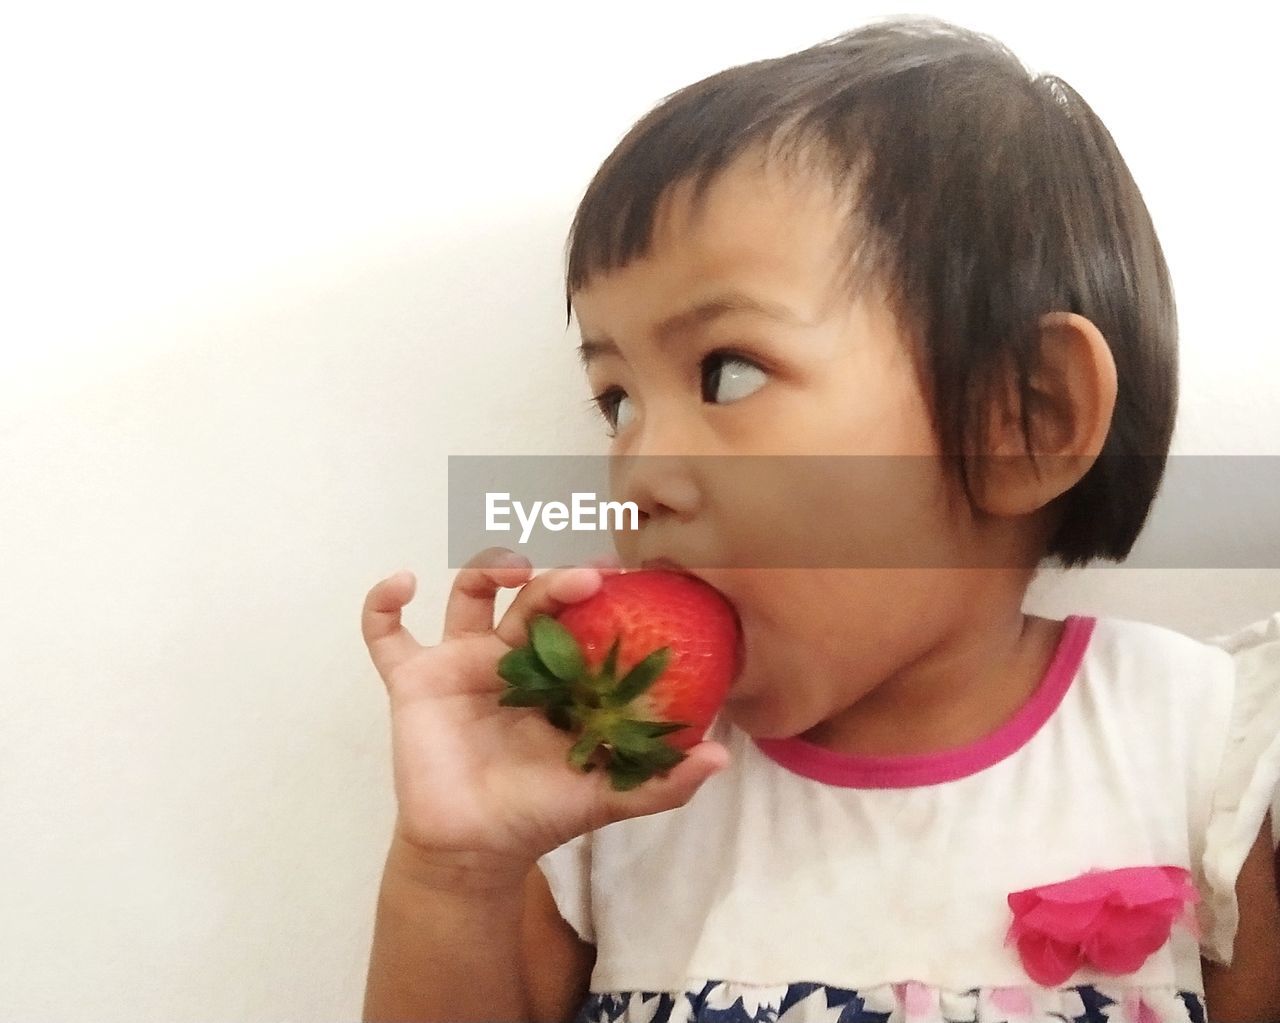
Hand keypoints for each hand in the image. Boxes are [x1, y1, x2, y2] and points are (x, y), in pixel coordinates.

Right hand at [361, 547, 729, 887]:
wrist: (474, 850)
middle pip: (530, 599)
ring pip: (469, 595)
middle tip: (586, 579)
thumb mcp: (606, 796)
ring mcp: (459, 663)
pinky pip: (386, 633)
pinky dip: (384, 604)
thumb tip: (722, 760)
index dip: (597, 596)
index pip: (577, 620)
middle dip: (556, 582)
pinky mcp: (413, 680)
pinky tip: (403, 582)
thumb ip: (662, 780)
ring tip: (511, 569)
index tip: (625, 576)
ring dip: (486, 568)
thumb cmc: (538, 815)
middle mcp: (509, 658)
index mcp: (553, 675)